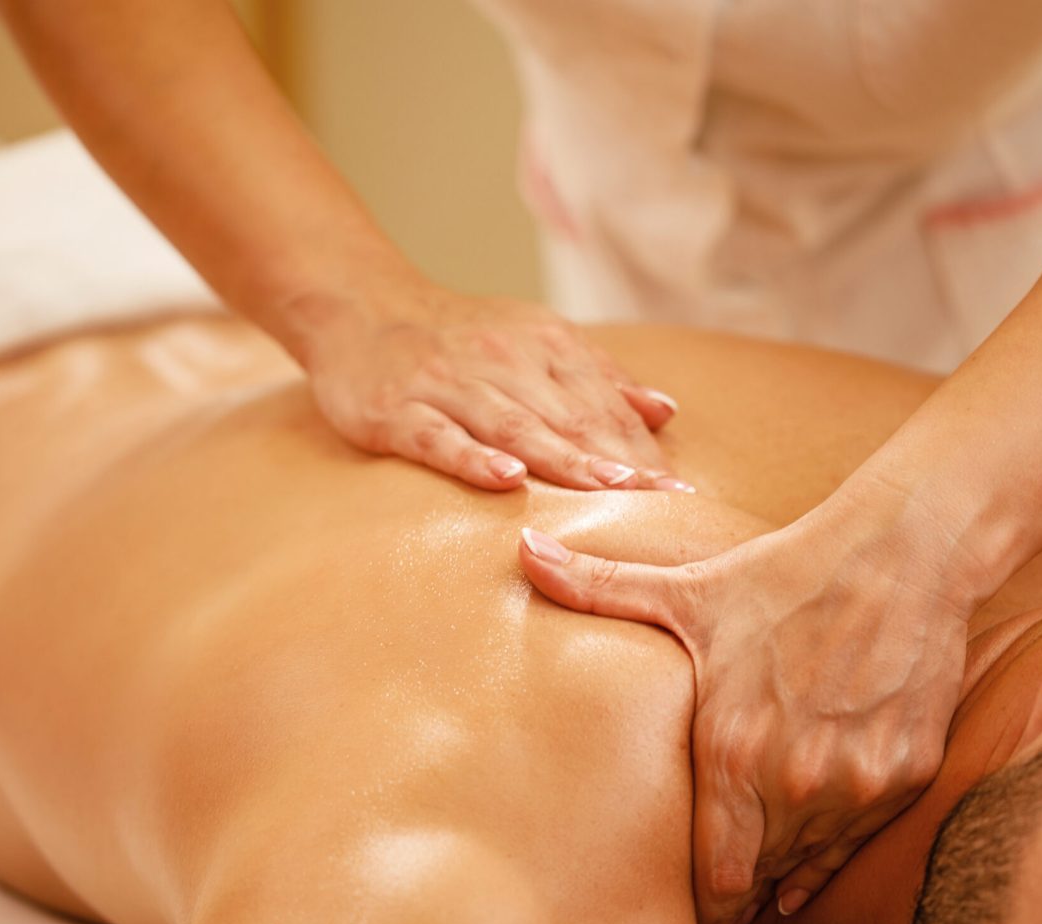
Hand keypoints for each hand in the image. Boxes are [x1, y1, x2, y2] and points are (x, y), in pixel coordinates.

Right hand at [299, 279, 685, 490]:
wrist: (359, 306)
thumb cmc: (456, 337)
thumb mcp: (532, 341)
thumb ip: (596, 377)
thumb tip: (663, 411)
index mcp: (542, 346)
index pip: (602, 403)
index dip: (643, 448)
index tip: (682, 490)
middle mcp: (502, 361)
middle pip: (570, 417)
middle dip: (621, 460)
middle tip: (666, 499)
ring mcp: (449, 386)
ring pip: (514, 427)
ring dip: (565, 459)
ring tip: (611, 488)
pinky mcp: (399, 411)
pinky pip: (439, 437)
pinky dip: (472, 458)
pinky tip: (505, 480)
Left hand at [517, 487, 975, 923]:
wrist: (898, 554)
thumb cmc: (782, 574)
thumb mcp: (686, 587)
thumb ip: (598, 587)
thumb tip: (522, 552)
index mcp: (733, 747)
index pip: (714, 873)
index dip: (704, 918)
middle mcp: (796, 779)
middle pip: (759, 877)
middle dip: (735, 907)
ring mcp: (857, 782)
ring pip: (808, 863)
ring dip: (778, 882)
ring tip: (752, 904)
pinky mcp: (906, 773)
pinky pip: (858, 840)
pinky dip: (828, 859)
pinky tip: (804, 875)